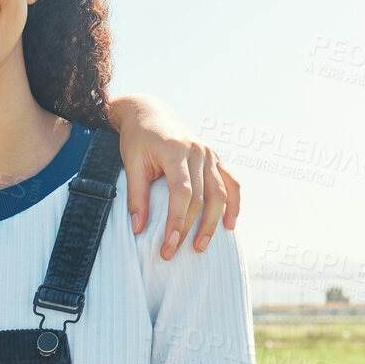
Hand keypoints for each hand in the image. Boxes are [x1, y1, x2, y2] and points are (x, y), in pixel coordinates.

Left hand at [107, 94, 240, 258]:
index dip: (177, 220)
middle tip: (173, 252)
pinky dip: (233, 204)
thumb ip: (136, 196)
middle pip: (201, 197)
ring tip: (201, 246)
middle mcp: (197, 152)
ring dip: (213, 222)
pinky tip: (229, 224)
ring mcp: (209, 154)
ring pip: (220, 193)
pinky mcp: (214, 157)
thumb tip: (138, 229)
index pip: (182, 192)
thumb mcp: (131, 163)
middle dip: (189, 228)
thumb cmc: (137, 138)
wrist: (148, 111)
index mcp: (175, 151)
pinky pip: (230, 182)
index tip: (168, 244)